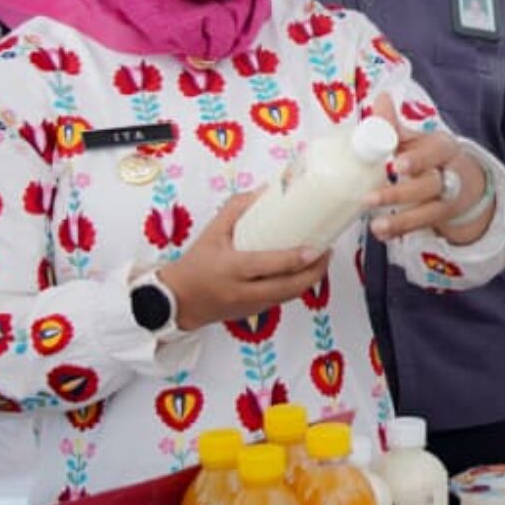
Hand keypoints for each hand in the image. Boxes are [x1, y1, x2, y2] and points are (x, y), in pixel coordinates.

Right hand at [155, 189, 332, 330]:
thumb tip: (265, 190)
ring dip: (309, 280)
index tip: (315, 248)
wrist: (177, 301)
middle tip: (327, 252)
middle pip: (288, 287)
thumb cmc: (195, 263)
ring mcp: (250, 306)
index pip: (268, 265)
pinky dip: (295, 287)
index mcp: (232, 269)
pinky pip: (281, 300)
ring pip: (288, 296)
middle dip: (314, 272)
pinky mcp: (253, 314)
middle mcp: (243, 291)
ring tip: (322, 260)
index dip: (295, 259)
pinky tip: (304, 273)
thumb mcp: (212, 232)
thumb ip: (237, 209)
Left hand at [362, 93, 487, 241]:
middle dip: (401, 194)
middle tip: (370, 198)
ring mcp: (445, 201)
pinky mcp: (436, 219)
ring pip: (427, 212)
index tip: (397, 165)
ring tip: (375, 225)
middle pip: (430, 186)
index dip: (417, 160)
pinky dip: (399, 232)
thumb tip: (380, 98)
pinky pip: (419, 228)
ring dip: (401, 220)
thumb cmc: (432, 157)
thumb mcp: (419, 139)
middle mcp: (448, 176)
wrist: (465, 185)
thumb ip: (396, 124)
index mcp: (443, 149)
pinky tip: (381, 234)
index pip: (434, 153)